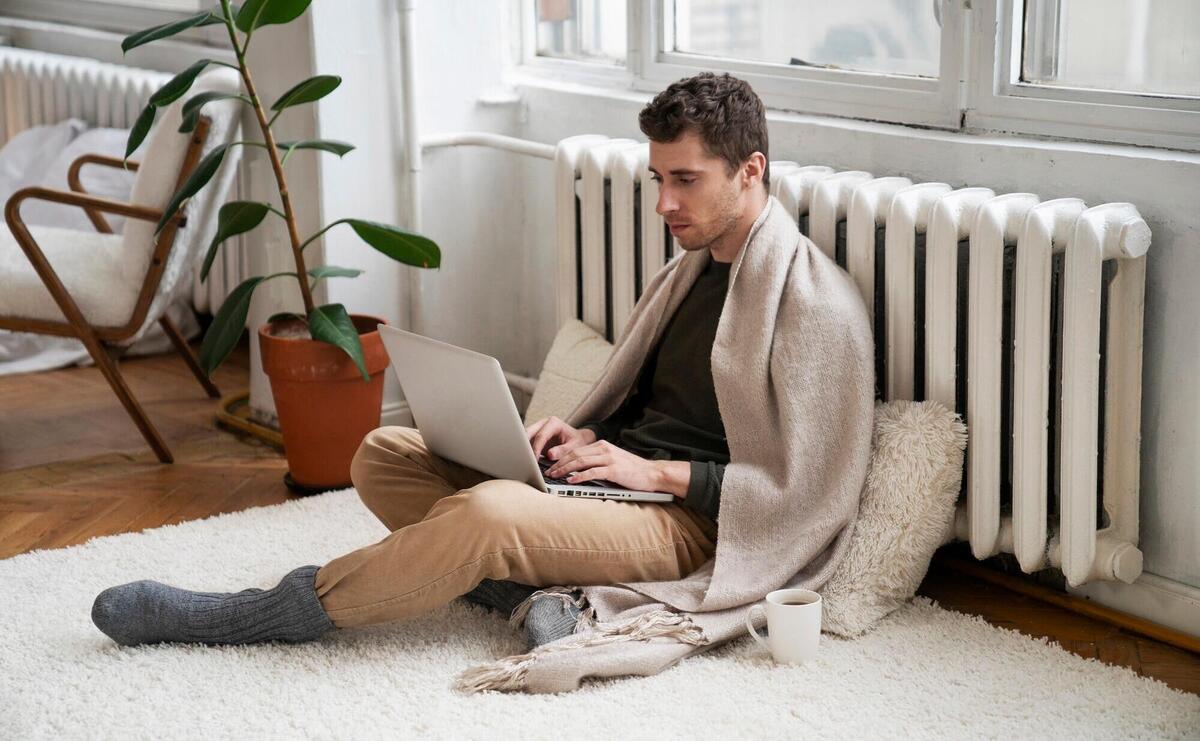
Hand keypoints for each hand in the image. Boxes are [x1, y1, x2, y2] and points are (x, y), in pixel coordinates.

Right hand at [526, 416, 597, 460]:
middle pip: (528, 433)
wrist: (579, 440)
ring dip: (523, 449)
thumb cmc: (578, 442)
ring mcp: (538, 430)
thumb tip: (550, 455)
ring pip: (525, 437)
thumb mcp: (574, 446)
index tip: (534, 460)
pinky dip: (525, 451)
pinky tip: (526, 460)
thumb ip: (563, 450)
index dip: (536, 448)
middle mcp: (543, 424)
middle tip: (524, 460)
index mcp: (553, 423)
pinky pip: (526, 443)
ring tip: (523, 461)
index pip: (541, 436)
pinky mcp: (535, 437)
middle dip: (524, 446)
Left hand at [544, 439, 668, 493]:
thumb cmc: (633, 471)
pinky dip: (580, 476)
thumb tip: (577, 470)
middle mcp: (604, 449)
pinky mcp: (614, 470)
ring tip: (554, 476)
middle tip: (548, 472)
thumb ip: (597, 462)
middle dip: (559, 463)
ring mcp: (610, 458)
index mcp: (603, 446)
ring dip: (565, 469)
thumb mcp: (613, 461)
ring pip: (581, 461)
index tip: (551, 465)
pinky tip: (571, 481)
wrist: (653, 473)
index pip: (576, 450)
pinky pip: (593, 472)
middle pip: (575, 454)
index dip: (561, 457)